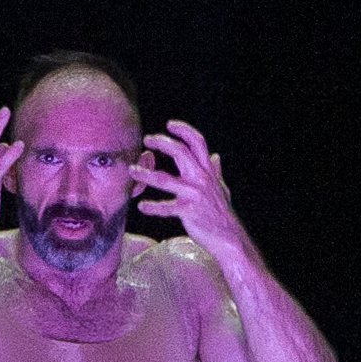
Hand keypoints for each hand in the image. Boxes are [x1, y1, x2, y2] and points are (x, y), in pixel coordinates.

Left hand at [134, 120, 246, 252]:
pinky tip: (142, 207)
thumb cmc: (222, 212)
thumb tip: (216, 156)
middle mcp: (201, 179)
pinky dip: (153, 207)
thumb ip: (216, 171)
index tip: (169, 125)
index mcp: (208, 171)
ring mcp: (194, 195)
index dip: (184, 130)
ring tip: (132, 171)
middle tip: (147, 139)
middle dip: (161, 142)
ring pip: (165, 179)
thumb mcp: (221, 188)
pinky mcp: (188, 212)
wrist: (228, 237)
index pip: (198, 142)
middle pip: (180, 152)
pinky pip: (166, 208)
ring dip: (146, 174)